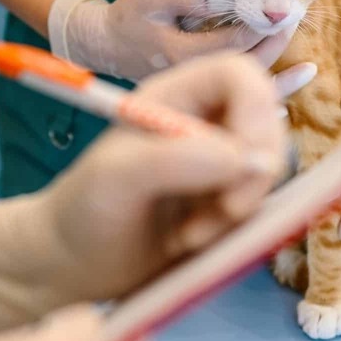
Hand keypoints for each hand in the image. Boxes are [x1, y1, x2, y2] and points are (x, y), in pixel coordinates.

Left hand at [44, 53, 288, 284]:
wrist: (73, 264)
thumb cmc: (83, 210)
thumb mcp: (114, 178)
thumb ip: (171, 160)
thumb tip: (241, 158)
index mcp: (175, 97)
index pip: (240, 76)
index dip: (256, 110)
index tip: (244, 162)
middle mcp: (203, 124)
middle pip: (268, 126)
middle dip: (254, 175)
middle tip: (223, 212)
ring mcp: (217, 166)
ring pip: (266, 175)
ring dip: (239, 211)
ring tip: (186, 236)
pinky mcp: (225, 204)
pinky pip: (260, 210)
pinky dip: (235, 232)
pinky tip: (190, 244)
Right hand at [49, 0, 295, 81]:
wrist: (107, 46)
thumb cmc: (128, 19)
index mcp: (183, 53)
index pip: (233, 43)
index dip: (260, 26)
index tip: (279, 12)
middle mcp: (192, 79)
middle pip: (243, 69)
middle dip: (273, 47)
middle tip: (293, 25)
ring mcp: (193, 91)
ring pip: (241, 92)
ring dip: (277, 84)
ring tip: (309, 72)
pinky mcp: (195, 96)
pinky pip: (231, 103)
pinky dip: (257, 104)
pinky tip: (282, 107)